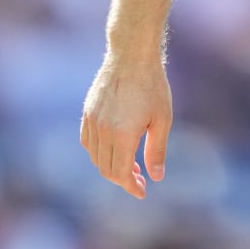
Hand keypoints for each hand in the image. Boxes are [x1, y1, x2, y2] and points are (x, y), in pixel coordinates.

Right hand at [80, 53, 171, 197]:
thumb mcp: (162, 119)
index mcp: (123, 135)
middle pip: (106, 168)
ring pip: (95, 157)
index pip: (120, 173)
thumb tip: (156, 177)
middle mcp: (103, 131)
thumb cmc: (152, 86)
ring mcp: (92, 121)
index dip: (130, 186)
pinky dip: (98, 152)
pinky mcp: (87, 112)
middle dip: (122, 179)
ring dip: (110, 166)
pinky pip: (87, 142)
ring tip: (129, 165)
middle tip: (139, 179)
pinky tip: (114, 149)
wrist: (132, 56)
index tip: (141, 192)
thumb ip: (157, 150)